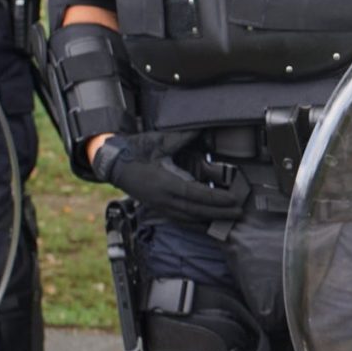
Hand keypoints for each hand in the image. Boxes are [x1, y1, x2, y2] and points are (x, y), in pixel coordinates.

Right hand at [92, 132, 247, 224]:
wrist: (112, 163)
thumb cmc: (135, 151)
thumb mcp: (160, 142)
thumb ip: (183, 138)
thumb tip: (202, 127)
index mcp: (165, 183)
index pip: (196, 194)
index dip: (216, 198)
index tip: (233, 199)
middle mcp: (163, 199)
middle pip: (196, 210)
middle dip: (219, 213)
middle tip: (239, 213)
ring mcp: (160, 206)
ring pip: (189, 218)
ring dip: (210, 220)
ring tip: (228, 219)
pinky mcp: (158, 208)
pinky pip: (180, 220)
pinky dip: (196, 223)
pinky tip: (207, 223)